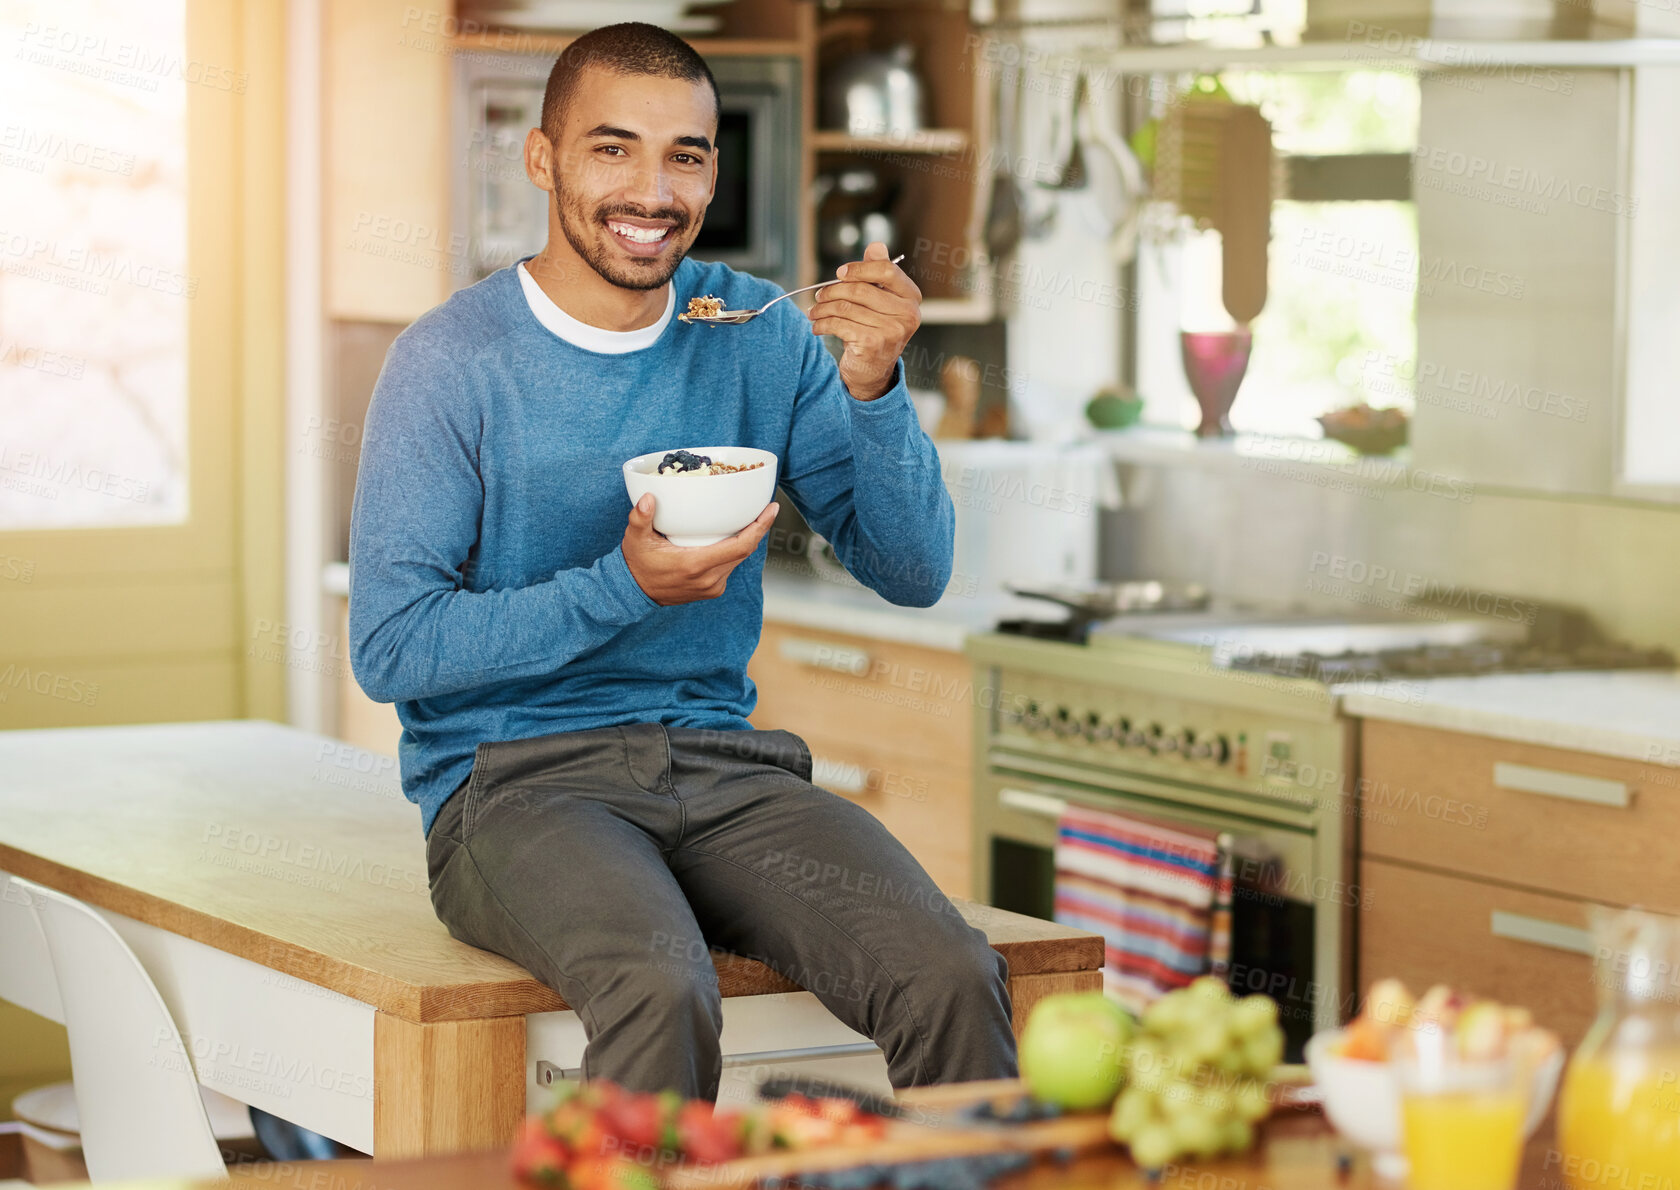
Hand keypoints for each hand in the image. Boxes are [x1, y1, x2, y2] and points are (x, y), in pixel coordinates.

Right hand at [622, 493, 777, 605]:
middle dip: (758, 529)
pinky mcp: (712, 590)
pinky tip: (733, 537)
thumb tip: (647, 498)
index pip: (740, 546)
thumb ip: (640, 518)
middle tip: (766, 507)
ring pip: (738, 559)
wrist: (634, 593)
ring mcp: (712, 587)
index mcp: (696, 565)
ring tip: (752, 519)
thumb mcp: (635, 538)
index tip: (772, 509)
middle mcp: (709, 579)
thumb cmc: (637, 563)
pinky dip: (734, 551)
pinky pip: (730, 566)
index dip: (760, 528)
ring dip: (746, 540)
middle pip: (745, 551)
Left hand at [807, 241, 921, 400]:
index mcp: (911, 297)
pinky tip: (817, 326)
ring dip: (822, 308)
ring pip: (846, 307)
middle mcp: (907, 314)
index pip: (886, 270)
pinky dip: (822, 324)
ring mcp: (892, 331)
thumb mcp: (879, 301)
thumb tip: (876, 245)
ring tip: (813, 312)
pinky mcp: (873, 345)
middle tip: (818, 296)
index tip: (839, 273)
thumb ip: (877, 273)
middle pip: (860, 289)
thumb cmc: (874, 330)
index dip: (859, 268)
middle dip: (832, 290)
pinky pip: (839, 325)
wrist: (873, 371)